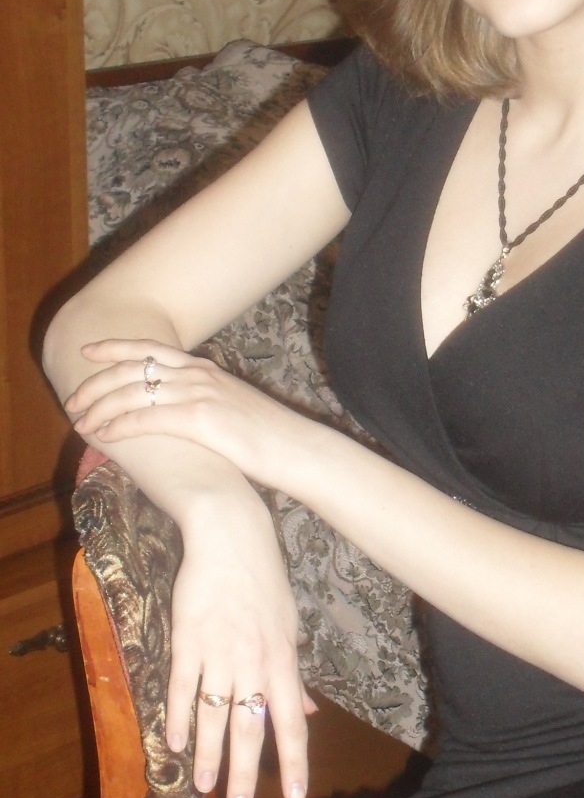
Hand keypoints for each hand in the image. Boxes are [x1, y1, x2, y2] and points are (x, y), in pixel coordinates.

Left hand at [65, 339, 289, 487]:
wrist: (297, 449)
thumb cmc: (268, 438)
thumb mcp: (231, 408)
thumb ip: (203, 403)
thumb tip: (181, 413)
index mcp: (203, 369)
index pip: (149, 349)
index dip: (114, 347)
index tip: (88, 351)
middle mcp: (197, 374)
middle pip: (132, 367)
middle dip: (96, 383)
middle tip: (73, 399)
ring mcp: (198, 394)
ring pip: (133, 392)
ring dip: (100, 407)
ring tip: (81, 422)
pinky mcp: (199, 418)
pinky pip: (146, 419)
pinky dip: (120, 427)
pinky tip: (105, 436)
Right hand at [168, 492, 316, 797]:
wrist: (231, 536)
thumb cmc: (264, 580)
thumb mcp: (289, 628)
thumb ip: (294, 676)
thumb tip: (308, 713)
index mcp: (282, 661)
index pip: (293, 723)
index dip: (294, 762)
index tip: (295, 796)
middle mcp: (253, 663)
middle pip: (251, 728)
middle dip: (246, 772)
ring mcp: (219, 653)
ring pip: (213, 715)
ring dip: (207, 754)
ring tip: (203, 786)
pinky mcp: (187, 639)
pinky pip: (181, 686)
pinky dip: (175, 716)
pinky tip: (171, 743)